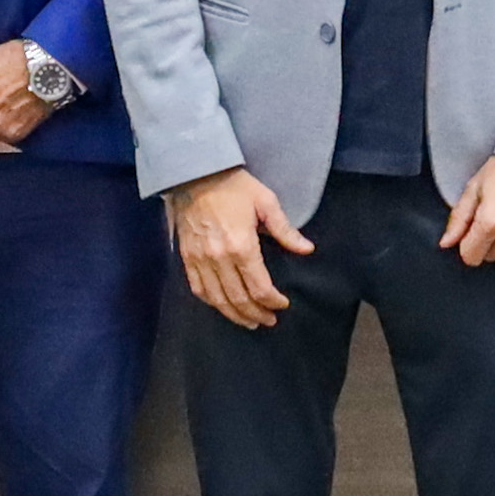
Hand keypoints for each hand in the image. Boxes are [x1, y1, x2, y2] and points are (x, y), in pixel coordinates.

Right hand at [166, 167, 306, 330]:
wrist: (196, 174)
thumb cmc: (233, 186)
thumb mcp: (266, 202)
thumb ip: (285, 230)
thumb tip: (307, 249)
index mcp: (241, 246)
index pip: (259, 287)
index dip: (273, 301)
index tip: (282, 304)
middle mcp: (219, 258)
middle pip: (239, 299)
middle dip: (256, 314)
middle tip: (269, 320)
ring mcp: (200, 259)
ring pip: (218, 299)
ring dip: (235, 315)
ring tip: (249, 322)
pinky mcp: (187, 257)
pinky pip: (198, 289)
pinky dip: (212, 302)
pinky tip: (223, 306)